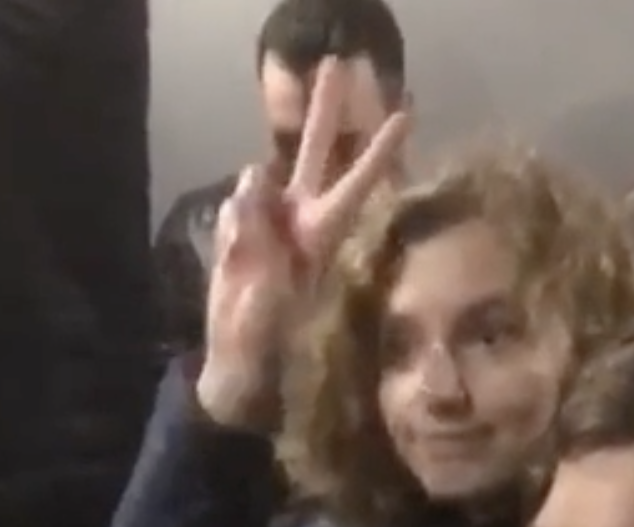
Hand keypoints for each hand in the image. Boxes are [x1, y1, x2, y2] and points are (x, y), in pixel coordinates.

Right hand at [198, 57, 409, 424]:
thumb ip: (256, 235)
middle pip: (314, 152)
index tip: (407, 113)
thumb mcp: (268, 289)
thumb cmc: (267, 334)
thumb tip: (249, 180)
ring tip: (244, 266)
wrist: (238, 356)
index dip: (379, 150)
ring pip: (255, 182)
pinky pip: (231, 208)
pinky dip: (227, 233)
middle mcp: (301, 218)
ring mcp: (270, 220)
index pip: (356, 183)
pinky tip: (232, 264)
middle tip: (336, 62)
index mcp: (322, 234)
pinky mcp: (241, 227)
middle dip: (323, 110)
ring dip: (245, 218)